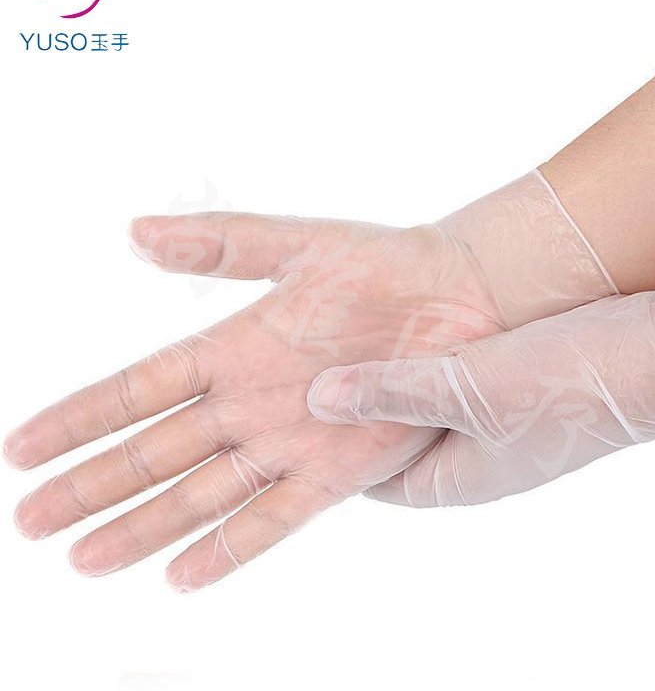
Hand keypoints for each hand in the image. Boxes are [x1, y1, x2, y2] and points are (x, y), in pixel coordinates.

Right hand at [3, 171, 612, 590]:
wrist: (457, 298)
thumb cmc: (381, 266)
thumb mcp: (292, 246)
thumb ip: (218, 245)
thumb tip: (135, 233)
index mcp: (232, 349)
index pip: (138, 390)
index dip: (80, 419)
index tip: (21, 446)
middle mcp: (248, 404)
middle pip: (154, 452)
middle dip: (92, 486)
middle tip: (31, 521)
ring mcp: (288, 442)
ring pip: (200, 495)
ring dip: (141, 527)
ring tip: (85, 560)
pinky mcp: (336, 472)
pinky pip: (272, 517)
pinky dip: (227, 547)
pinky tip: (180, 575)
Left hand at [308, 259, 654, 505]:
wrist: (650, 358)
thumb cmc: (561, 383)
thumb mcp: (464, 385)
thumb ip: (391, 390)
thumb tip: (319, 400)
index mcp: (460, 476)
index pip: (383, 482)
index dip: (343, 460)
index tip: (310, 430)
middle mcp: (479, 459)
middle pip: (404, 444)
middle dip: (368, 417)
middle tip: (325, 381)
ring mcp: (502, 428)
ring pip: (432, 411)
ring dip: (401, 385)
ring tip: (361, 348)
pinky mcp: (520, 393)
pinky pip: (462, 385)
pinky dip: (433, 366)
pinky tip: (417, 332)